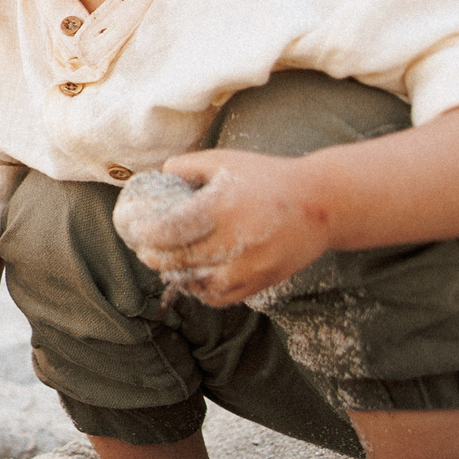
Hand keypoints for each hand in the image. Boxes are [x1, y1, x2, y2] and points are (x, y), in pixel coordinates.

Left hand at [143, 150, 332, 304]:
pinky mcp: (262, 282)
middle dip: (155, 257)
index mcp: (224, 207)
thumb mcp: (225, 161)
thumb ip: (186, 167)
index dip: (149, 235)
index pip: (173, 229)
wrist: (321, 205)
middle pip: (181, 260)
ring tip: (167, 264)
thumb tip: (155, 177)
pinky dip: (202, 291)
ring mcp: (251, 266)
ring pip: (199, 284)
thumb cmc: (267, 178)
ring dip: (177, 276)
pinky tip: (193, 278)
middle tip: (144, 251)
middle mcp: (237, 240)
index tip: (137, 232)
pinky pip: (221, 297)